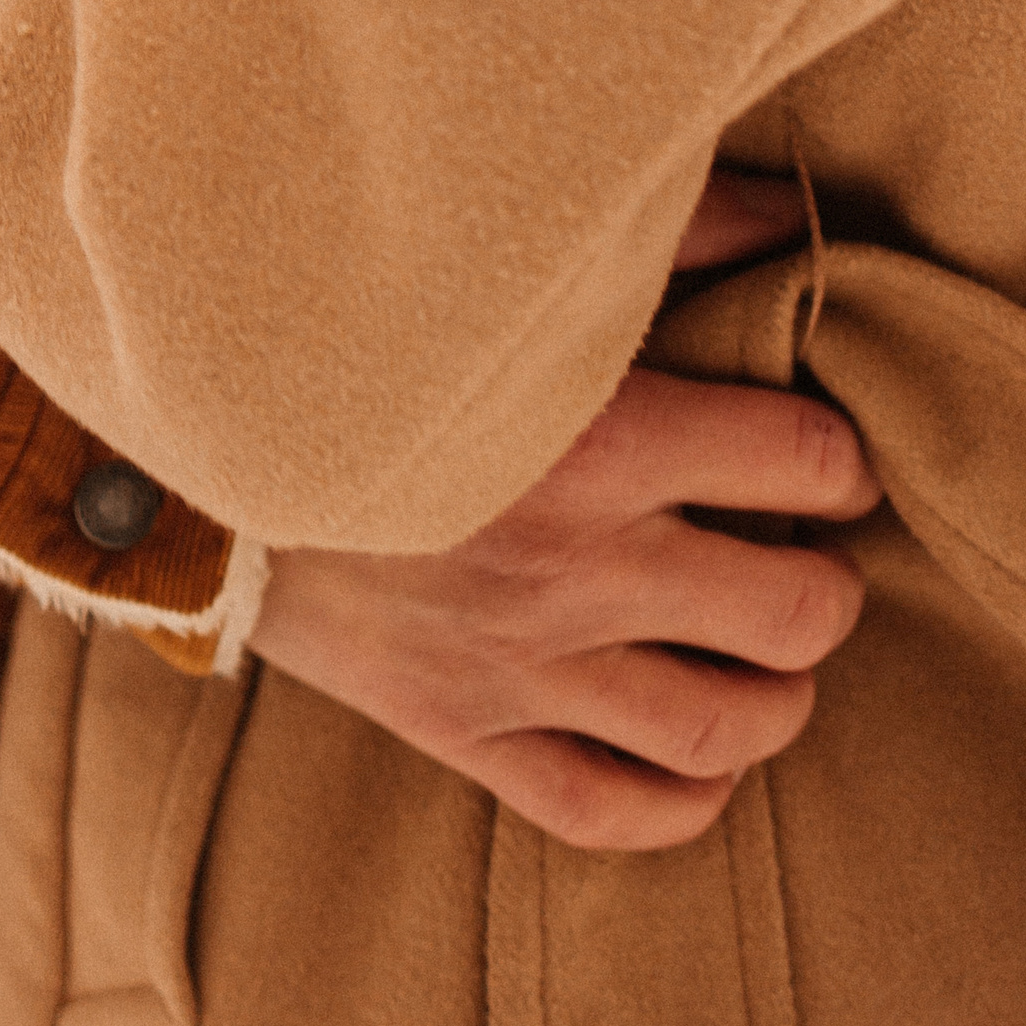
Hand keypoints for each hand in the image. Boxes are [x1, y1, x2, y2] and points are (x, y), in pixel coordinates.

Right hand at [246, 170, 879, 851]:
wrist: (189, 451)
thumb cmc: (352, 346)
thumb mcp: (507, 281)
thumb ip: (658, 235)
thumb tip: (785, 215)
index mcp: (597, 440)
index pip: (803, 461)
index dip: (837, 456)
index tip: (816, 452)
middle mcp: (576, 566)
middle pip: (795, 614)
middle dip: (823, 585)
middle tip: (797, 555)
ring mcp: (519, 663)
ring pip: (726, 728)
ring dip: (778, 698)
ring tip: (768, 660)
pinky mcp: (459, 731)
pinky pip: (612, 811)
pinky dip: (684, 802)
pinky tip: (700, 760)